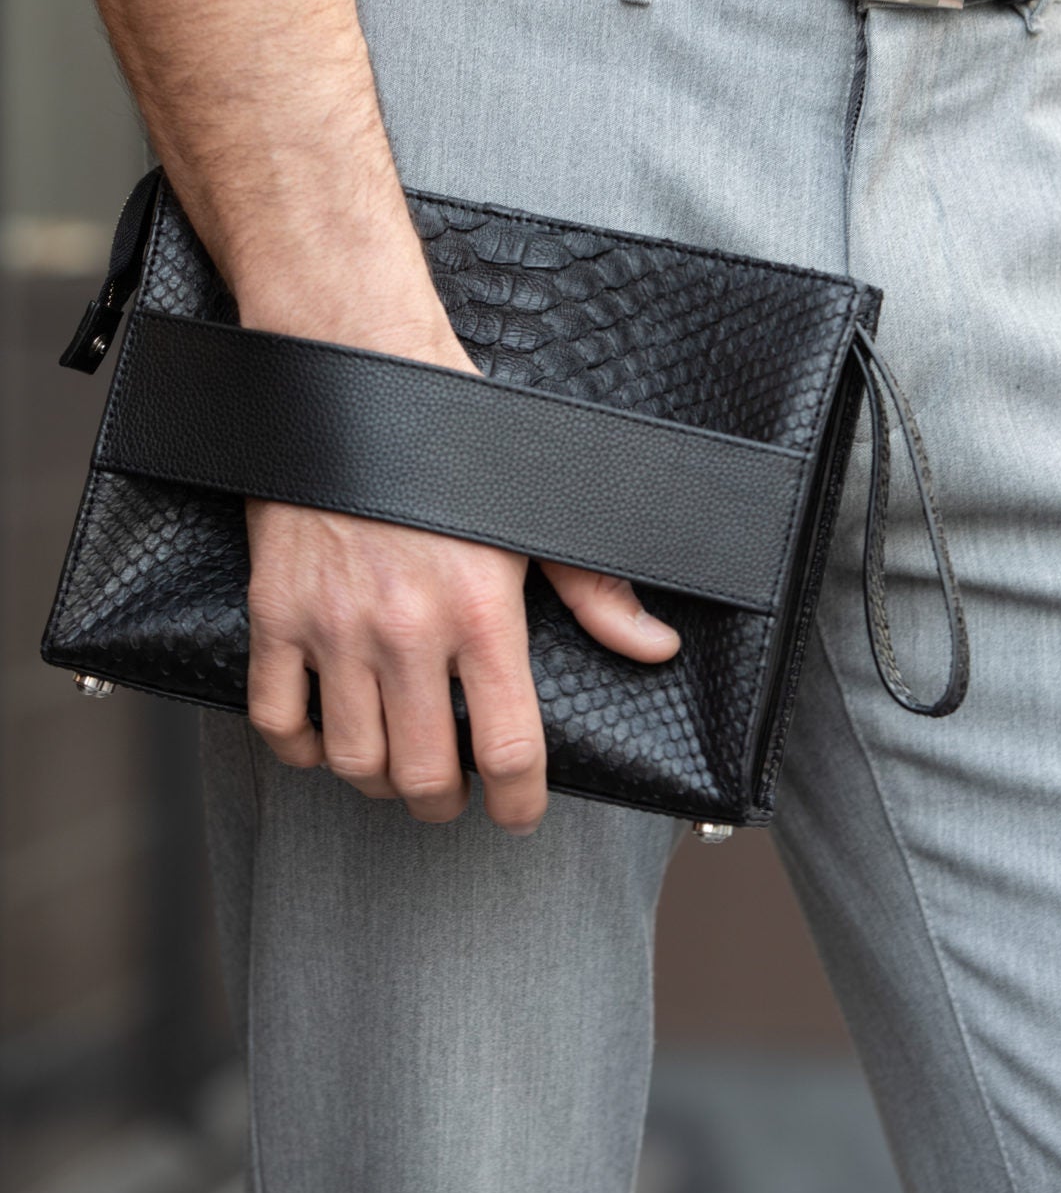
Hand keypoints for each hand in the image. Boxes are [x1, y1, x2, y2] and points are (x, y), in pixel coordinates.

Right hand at [243, 333, 680, 834]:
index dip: (520, 803)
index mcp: (482, 612)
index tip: (519, 813)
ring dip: (377, 778)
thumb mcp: (537, 515)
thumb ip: (596, 590)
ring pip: (351, 759)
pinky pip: (274, 718)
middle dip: (444, 802)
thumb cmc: (456, 444)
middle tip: (453, 793)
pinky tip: (324, 736)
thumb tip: (654, 646)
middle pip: (423, 775)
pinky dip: (298, 746)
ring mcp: (334, 626)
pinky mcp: (275, 612)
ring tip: (395, 764)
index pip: (508, 749)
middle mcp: (407, 630)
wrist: (360, 380)